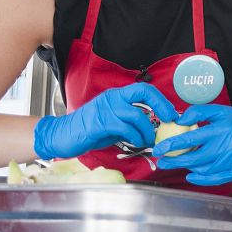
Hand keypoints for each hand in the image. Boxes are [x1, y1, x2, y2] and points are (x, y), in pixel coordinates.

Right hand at [33, 82, 177, 159]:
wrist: (61, 135)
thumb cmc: (88, 130)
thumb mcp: (113, 121)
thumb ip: (130, 120)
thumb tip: (152, 125)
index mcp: (116, 96)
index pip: (144, 89)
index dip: (160, 99)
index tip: (170, 112)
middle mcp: (113, 98)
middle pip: (144, 93)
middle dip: (161, 106)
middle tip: (168, 120)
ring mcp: (106, 109)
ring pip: (137, 115)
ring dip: (148, 130)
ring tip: (149, 140)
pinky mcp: (100, 123)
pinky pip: (125, 128)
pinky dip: (136, 137)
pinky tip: (137, 143)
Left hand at [152, 104, 231, 185]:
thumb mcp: (220, 110)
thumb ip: (199, 112)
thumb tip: (179, 120)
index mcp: (221, 128)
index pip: (191, 138)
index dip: (172, 144)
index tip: (159, 149)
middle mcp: (227, 145)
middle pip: (195, 158)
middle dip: (175, 161)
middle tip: (162, 161)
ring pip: (203, 169)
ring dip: (188, 168)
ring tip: (178, 163)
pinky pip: (216, 178)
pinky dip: (202, 179)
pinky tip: (191, 176)